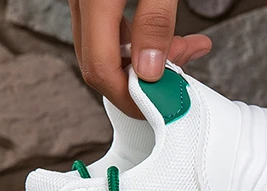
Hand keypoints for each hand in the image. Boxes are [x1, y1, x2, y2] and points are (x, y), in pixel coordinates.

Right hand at [70, 0, 211, 117]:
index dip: (130, 98)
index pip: (101, 70)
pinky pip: (111, 29)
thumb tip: (150, 71)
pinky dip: (139, 40)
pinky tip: (167, 36)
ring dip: (146, 60)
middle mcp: (81, 0)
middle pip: (100, 65)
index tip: (161, 105)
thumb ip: (155, 23)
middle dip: (143, 81)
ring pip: (107, 48)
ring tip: (185, 51)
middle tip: (179, 76)